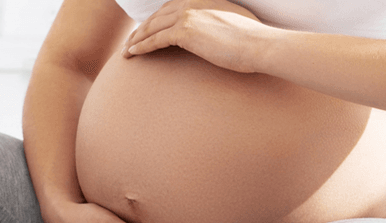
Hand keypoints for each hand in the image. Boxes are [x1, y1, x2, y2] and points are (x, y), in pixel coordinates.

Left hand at [122, 0, 270, 72]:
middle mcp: (192, 2)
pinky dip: (142, 46)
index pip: (171, 8)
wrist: (259, 44)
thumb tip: (215, 32)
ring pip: (153, 26)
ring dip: (136, 39)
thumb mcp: (234, 22)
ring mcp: (187, 15)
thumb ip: (219, 21)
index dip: (156, 19)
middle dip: (142, 29)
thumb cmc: (252, 39)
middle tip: (131, 41)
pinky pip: (156, 39)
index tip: (147, 30)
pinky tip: (133, 53)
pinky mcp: (185, 31)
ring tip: (126, 51)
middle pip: (158, 15)